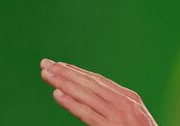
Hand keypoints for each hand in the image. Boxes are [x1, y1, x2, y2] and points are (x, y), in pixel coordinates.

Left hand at [40, 58, 157, 125]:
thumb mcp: (133, 116)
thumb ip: (116, 105)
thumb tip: (93, 96)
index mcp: (129, 97)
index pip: (98, 80)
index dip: (77, 72)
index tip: (59, 65)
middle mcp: (124, 102)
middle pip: (89, 83)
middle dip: (66, 72)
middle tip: (46, 64)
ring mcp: (118, 115)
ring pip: (85, 94)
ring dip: (63, 82)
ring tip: (46, 74)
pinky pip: (87, 113)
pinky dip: (71, 103)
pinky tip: (57, 94)